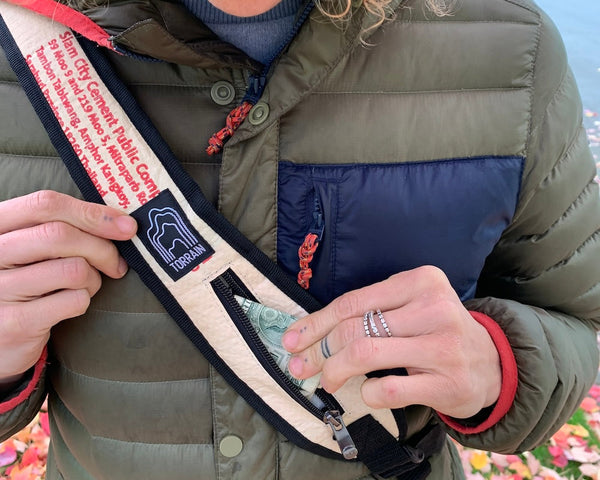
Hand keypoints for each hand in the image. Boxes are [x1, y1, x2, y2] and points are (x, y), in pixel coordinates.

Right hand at [0, 191, 136, 380]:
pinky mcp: (16, 322)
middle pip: (61, 234)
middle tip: (116, 264)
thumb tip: (122, 223)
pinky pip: (74, 300)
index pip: (44, 204)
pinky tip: (69, 305)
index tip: (125, 225)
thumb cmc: (22, 286)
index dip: (92, 212)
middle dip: (102, 249)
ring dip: (93, 279)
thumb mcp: (28, 250)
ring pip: (73, 269)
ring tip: (83, 286)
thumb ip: (59, 228)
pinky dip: (84, 301)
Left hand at [282, 266, 501, 418]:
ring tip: (327, 380)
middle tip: (301, 365)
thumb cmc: (436, 330)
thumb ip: (368, 312)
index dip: (315, 323)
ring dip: (334, 371)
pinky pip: (390, 389)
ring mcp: (444, 346)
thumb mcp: (408, 308)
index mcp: (420, 281)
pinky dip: (368, 393)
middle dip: (318, 350)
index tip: (291, 339)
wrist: (490, 362)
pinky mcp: (448, 383)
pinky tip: (367, 392)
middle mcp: (434, 307)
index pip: (352, 302)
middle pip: (355, 329)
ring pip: (366, 354)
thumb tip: (307, 332)